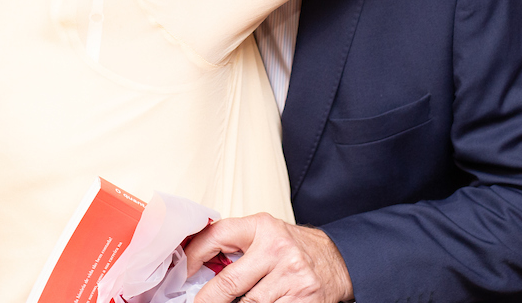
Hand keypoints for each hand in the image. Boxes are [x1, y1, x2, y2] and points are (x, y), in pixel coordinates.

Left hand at [183, 214, 352, 302]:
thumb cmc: (294, 249)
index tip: (182, 272)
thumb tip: (198, 267)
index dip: (194, 255)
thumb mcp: (266, 236)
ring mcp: (291, 276)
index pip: (217, 235)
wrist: (339, 261)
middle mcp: (277, 249)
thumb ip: (238, 246)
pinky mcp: (303, 299)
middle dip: (207, 301)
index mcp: (262, 227)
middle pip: (228, 283)